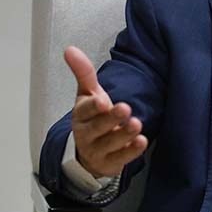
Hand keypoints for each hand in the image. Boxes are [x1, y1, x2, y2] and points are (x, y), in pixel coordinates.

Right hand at [66, 46, 147, 177]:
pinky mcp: (110, 163)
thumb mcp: (87, 94)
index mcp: (81, 115)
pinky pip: (120, 159)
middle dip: (111, 118)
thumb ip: (83, 73)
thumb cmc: (92, 117)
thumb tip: (70, 49)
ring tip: (137, 124)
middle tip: (125, 108)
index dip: (93, 106)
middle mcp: (86, 133)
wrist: (88, 152)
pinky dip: (131, 151)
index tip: (102, 100)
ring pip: (110, 144)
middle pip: (97, 127)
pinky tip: (141, 142)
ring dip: (123, 134)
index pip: (84, 110)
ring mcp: (97, 150)